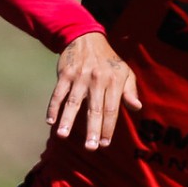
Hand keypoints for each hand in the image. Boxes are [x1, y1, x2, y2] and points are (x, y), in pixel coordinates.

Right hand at [49, 31, 141, 149]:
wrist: (86, 38)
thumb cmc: (109, 60)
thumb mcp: (125, 72)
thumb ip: (130, 91)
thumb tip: (137, 107)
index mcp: (114, 81)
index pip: (111, 109)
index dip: (108, 128)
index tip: (105, 144)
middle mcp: (97, 80)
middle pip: (94, 109)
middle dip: (92, 130)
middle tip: (90, 148)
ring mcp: (79, 77)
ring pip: (73, 102)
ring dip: (67, 119)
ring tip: (63, 135)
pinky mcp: (64, 73)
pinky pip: (58, 93)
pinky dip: (53, 107)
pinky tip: (50, 121)